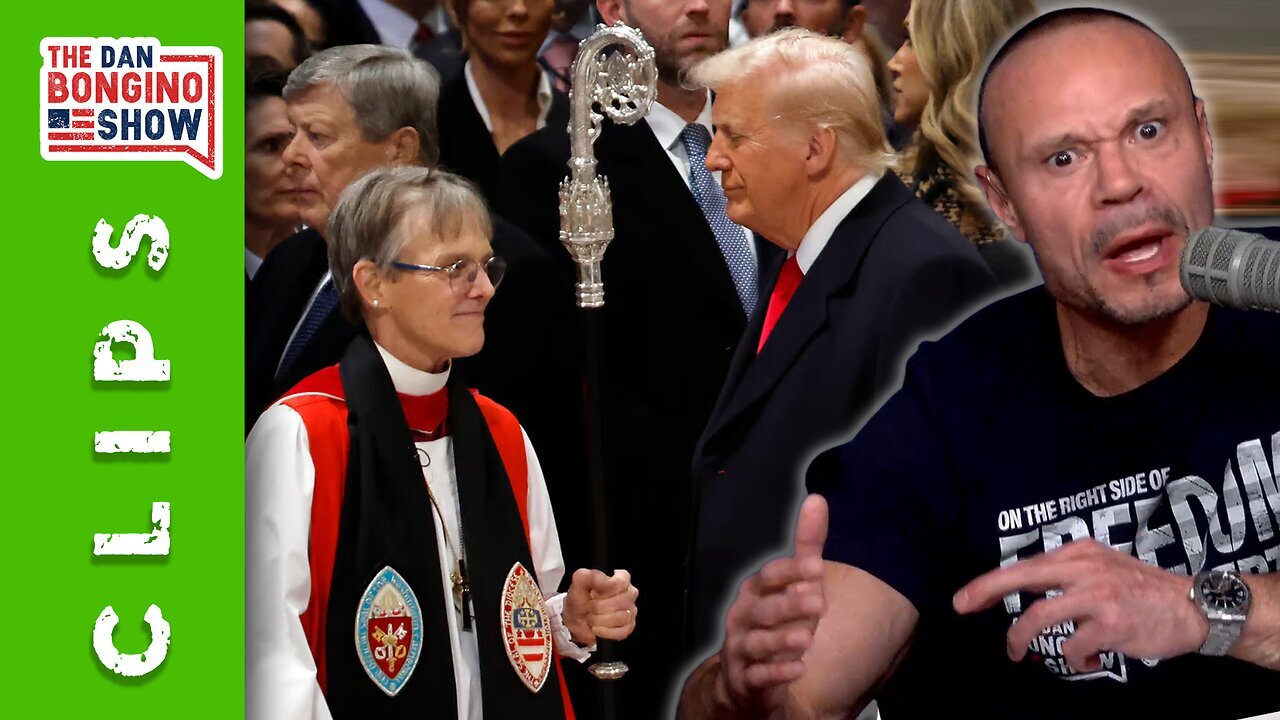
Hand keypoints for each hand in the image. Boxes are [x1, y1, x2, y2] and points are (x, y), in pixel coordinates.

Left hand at [563, 568, 637, 645]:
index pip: (622, 581)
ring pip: (621, 617)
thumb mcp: (580, 580)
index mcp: (621, 578)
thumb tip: (608, 581)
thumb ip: (593, 576)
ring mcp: (630, 611)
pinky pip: (621, 632)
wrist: (575, 619)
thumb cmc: (580, 598)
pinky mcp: (628, 628)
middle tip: (590, 606)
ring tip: (592, 617)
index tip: (594, 593)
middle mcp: (629, 594)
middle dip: (599, 607)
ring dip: (599, 620)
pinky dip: (604, 631)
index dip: (606, 590)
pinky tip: (596, 628)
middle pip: (621, 601)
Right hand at [718, 494, 828, 712]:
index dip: (791, 572)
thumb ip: (806, 546)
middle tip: (819, 602)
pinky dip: (777, 672)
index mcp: (756, 591)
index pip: (770, 576)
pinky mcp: (746, 678)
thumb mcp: (795, 584)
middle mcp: (744, 616)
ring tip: (806, 638)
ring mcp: (742, 648)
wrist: (745, 676)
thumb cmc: (776, 621)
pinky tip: (798, 668)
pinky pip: (759, 675)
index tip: (816, 567)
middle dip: (789, 604)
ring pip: (758, 642)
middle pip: (763, 608)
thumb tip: (817, 499)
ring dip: (781, 639)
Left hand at [953, 538, 1207, 671]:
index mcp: (1079, 553)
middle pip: (1021, 578)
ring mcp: (1097, 596)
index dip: (990, 582)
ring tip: (1017, 654)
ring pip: (1038, 618)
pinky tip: (1085, 661)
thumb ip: (1068, 575)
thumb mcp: (1103, 567)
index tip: (965, 598)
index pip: (1024, 565)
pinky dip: (1072, 660)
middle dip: (985, 591)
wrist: (1194, 606)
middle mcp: (1084, 568)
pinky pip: (1072, 648)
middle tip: (961, 607)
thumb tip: (1029, 593)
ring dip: (1020, 639)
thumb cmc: (1143, 590)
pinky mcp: (1110, 625)